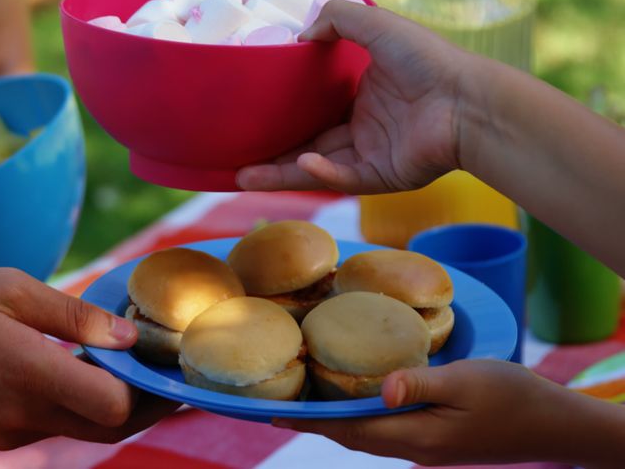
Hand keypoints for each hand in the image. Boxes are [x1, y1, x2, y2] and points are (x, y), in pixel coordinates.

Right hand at [0, 267, 179, 449]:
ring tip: (126, 365)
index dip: (151, 391)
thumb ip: (74, 314)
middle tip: (165, 373)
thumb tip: (128, 335)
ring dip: (110, 404)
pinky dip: (76, 405)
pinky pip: (52, 425)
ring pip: (80, 428)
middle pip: (108, 428)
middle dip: (145, 404)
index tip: (169, 365)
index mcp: (30, 374)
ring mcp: (9, 431)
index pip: (115, 408)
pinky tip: (79, 371)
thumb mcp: (10, 288)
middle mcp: (23, 415)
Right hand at [238, 2, 472, 193]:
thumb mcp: (376, 24)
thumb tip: (299, 34)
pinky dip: (320, 174)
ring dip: (280, 174)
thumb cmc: (427, 59)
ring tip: (242, 177)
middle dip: (269, 156)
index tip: (249, 118)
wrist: (467, 100)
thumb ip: (337, 19)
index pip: (312, 110)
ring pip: (315, 168)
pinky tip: (301, 165)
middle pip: (305, 145)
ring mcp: (370, 154)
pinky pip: (343, 178)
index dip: (281, 116)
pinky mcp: (381, 177)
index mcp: (361, 95)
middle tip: (234, 161)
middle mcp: (362, 127)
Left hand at [273, 360, 583, 465]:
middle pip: (351, 436)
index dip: (309, 421)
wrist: (554, 426)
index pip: (348, 429)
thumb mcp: (467, 380)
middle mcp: (414, 449)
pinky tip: (358, 401)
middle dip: (315, 423)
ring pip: (367, 436)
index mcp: (415, 436)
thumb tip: (381, 390)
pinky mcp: (437, 442)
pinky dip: (362, 419)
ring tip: (307, 404)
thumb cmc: (514, 397)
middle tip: (280, 405)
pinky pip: (386, 433)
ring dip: (336, 422)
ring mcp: (426, 449)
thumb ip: (420, 383)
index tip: (273, 412)